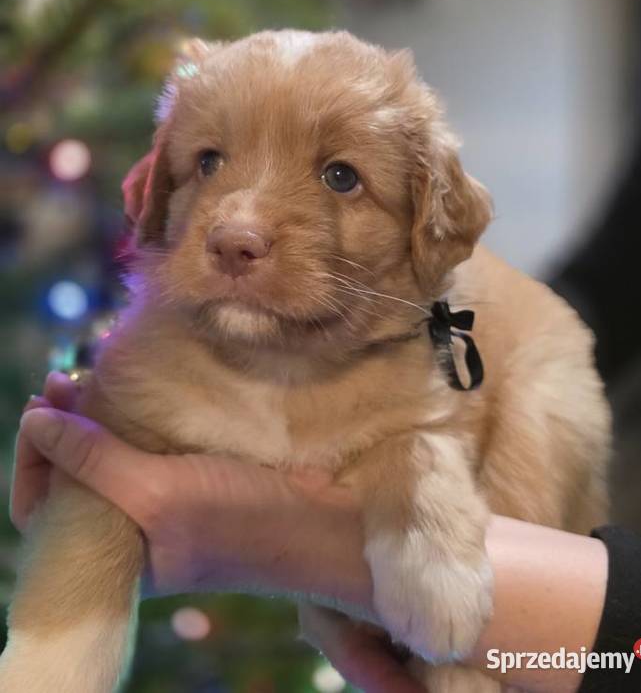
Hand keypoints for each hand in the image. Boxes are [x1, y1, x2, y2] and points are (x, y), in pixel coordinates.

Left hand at [11, 373, 424, 692]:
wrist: (325, 527)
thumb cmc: (239, 520)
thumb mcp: (157, 494)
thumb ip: (94, 460)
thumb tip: (34, 421)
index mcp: (116, 550)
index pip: (45, 511)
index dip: (32, 460)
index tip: (38, 405)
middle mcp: (136, 528)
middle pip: (78, 477)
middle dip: (65, 427)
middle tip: (64, 378)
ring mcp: (170, 502)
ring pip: (114, 457)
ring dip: (99, 416)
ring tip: (90, 372)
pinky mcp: (199, 477)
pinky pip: (152, 446)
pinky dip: (137, 415)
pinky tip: (136, 386)